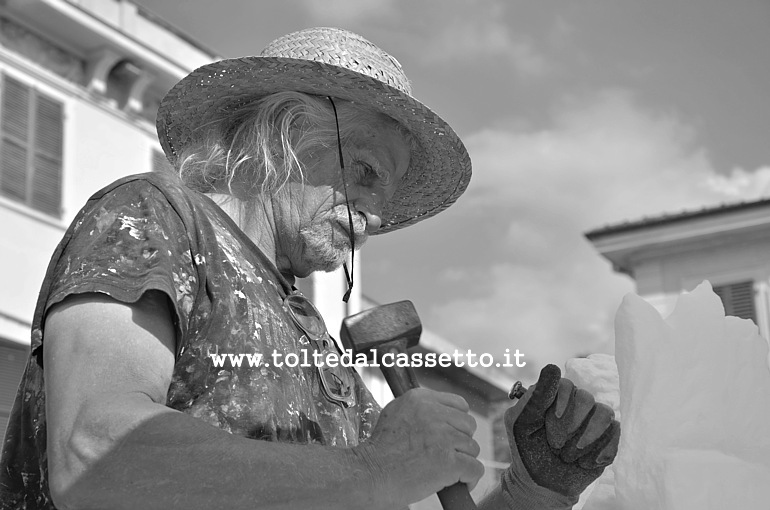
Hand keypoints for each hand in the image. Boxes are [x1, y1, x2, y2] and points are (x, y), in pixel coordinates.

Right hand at [359, 388, 483, 506]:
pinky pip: (475, 468)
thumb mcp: (395, 413)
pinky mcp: (449, 461)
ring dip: (463, 461)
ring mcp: (442, 437)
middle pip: (468, 425)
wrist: (369, 474)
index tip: (448, 436)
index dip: (456, 423)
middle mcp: (433, 413)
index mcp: (420, 399)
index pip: (460, 404)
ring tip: (444, 471)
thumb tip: (443, 414)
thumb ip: (420, 409)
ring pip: (473, 448)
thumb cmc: (380, 450)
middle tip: (445, 455)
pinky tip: (456, 483)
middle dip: (460, 442)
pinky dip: (469, 479)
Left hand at [504, 364, 619, 501]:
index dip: (563, 401)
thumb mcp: (521, 423)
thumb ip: (536, 396)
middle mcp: (575, 404)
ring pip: (605, 413)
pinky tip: (585, 462)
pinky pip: (616, 433)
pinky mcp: (608, 437)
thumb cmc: (526, 449)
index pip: (566, 384)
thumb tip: (553, 367)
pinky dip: (601, 450)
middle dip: (571, 425)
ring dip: (586, 439)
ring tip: (569, 456)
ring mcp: (593, 420)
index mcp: (553, 396)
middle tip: (556, 445)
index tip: (554, 418)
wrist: (541, 483)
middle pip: (586, 399)